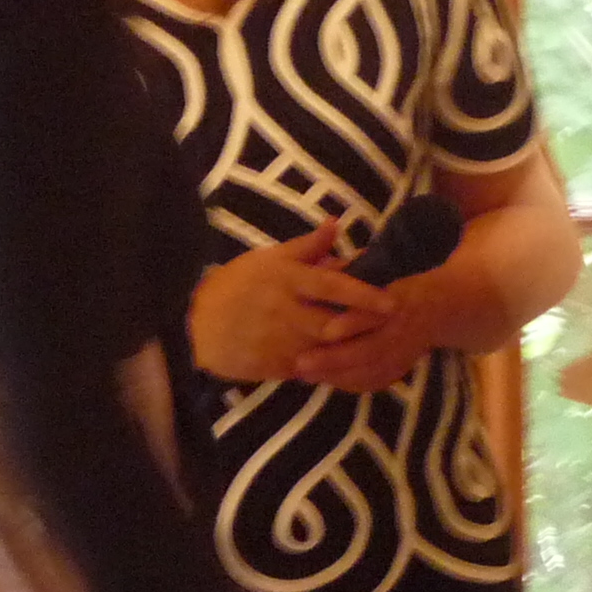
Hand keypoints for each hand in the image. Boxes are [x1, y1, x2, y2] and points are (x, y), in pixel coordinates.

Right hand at [191, 225, 393, 382]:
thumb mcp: (270, 259)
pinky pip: (310, 369)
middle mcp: (284, 310)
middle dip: (364, 327)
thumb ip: (308, 246)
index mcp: (286, 279)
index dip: (364, 294)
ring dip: (350, 349)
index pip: (332, 286)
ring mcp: (278, 340)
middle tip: (394, 328)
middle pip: (333, 323)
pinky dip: (330, 367)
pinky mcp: (273, 365)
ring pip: (325, 349)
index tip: (392, 302)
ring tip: (376, 346)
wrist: (197, 324)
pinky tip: (346, 364)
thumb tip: (337, 223)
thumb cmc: (238, 286)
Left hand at [291, 268, 445, 392]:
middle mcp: (404, 326)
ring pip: (372, 370)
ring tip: (307, 375)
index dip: (352, 323)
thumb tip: (322, 266)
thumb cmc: (402, 281)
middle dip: (335, 359)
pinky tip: (329, 381)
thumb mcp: (383, 269)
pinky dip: (352, 384)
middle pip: (370, 349)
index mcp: (400, 297)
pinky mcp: (404, 366)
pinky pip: (377, 380)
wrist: (444, 306)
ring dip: (339, 376)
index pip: (374, 313)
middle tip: (301, 363)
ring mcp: (407, 350)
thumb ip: (356, 269)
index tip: (326, 331)